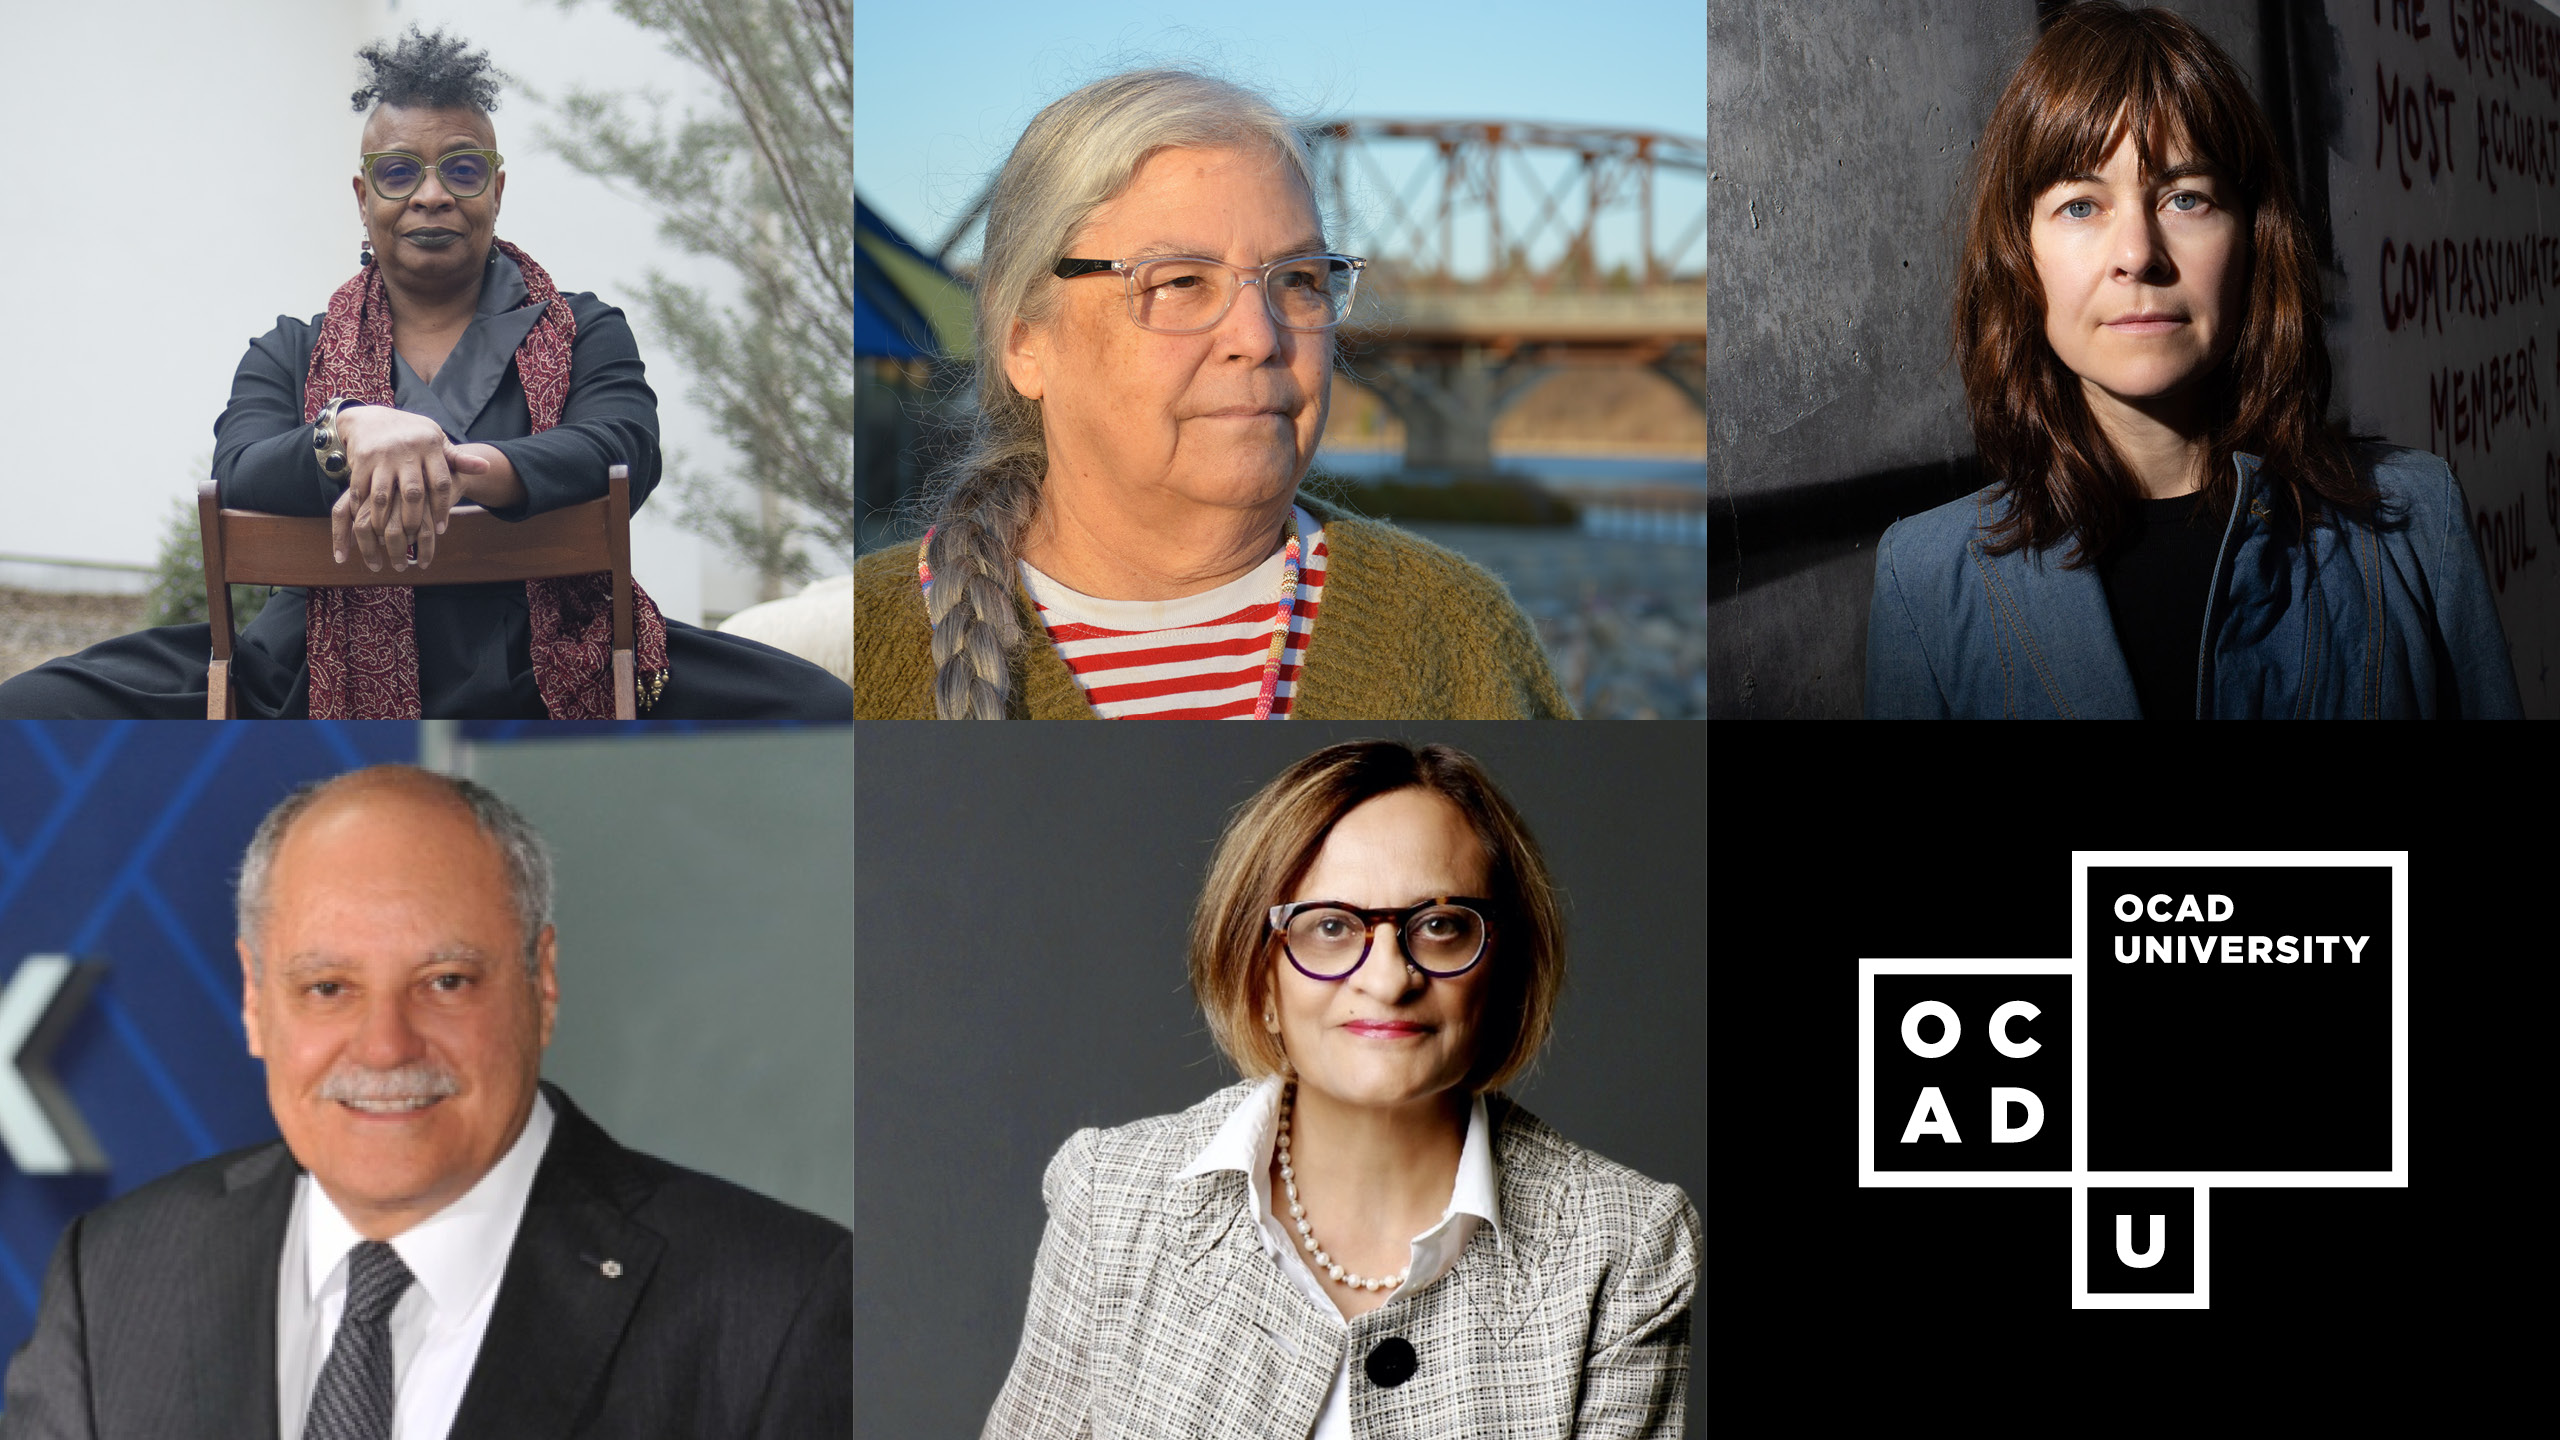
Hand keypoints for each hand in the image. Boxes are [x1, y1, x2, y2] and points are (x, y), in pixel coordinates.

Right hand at [329, 406, 491, 571]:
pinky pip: (360, 489)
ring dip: (385, 520)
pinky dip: (362, 509)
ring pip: (384, 495)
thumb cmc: (411, 435)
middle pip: (413, 493)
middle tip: (415, 536)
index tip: (442, 530)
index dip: (442, 508)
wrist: (370, 418)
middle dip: (414, 519)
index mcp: (429, 446)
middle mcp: (406, 450)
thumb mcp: (436, 441)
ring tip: (389, 537)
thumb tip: (486, 467)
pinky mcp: (361, 459)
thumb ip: (458, 459)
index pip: (440, 482)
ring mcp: (382, 455)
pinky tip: (368, 523)